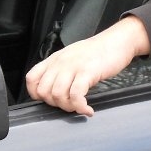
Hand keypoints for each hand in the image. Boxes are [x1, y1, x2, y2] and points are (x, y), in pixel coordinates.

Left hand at [25, 15, 150, 115]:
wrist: (117, 41)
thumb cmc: (97, 51)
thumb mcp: (72, 57)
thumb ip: (60, 70)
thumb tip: (53, 91)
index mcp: (55, 59)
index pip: (32, 79)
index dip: (37, 95)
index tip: (51, 100)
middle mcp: (61, 62)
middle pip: (44, 92)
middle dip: (55, 105)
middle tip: (70, 105)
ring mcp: (74, 66)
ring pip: (58, 95)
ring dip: (69, 107)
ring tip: (79, 107)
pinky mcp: (88, 72)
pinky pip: (76, 96)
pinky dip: (81, 107)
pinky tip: (88, 109)